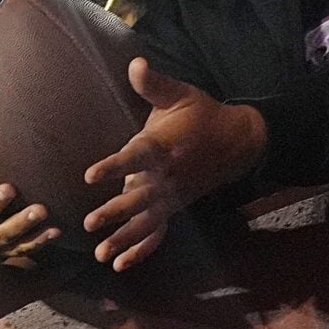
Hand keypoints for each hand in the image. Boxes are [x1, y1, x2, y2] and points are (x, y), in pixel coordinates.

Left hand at [81, 58, 265, 268]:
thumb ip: (153, 84)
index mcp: (162, 147)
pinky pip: (158, 234)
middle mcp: (166, 177)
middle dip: (115, 211)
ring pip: (146, 222)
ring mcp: (171, 197)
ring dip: (124, 238)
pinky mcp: (174, 209)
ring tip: (100, 254)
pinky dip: (141, 250)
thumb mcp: (180, 95)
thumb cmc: (200, 115)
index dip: (114, 166)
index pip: (136, 157)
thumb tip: (135, 62)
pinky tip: (119, 265)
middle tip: (89, 222)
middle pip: (139, 197)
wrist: (238, 140)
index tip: (91, 174)